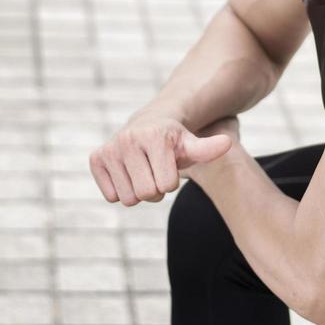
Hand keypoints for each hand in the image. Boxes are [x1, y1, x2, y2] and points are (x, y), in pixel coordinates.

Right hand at [88, 114, 241, 206]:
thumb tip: (227, 143)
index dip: (172, 182)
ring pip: (128, 198)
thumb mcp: (192, 144)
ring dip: (139, 192)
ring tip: (144, 172)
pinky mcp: (96, 159)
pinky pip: (111, 196)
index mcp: (154, 136)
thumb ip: (208, 148)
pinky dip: (121, 190)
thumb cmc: (174, 140)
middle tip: (157, 173)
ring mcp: (110, 149)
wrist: (147, 126)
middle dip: (156, 190)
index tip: (170, 167)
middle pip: (147, 194)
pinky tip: (128, 173)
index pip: (167, 185)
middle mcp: (128, 139)